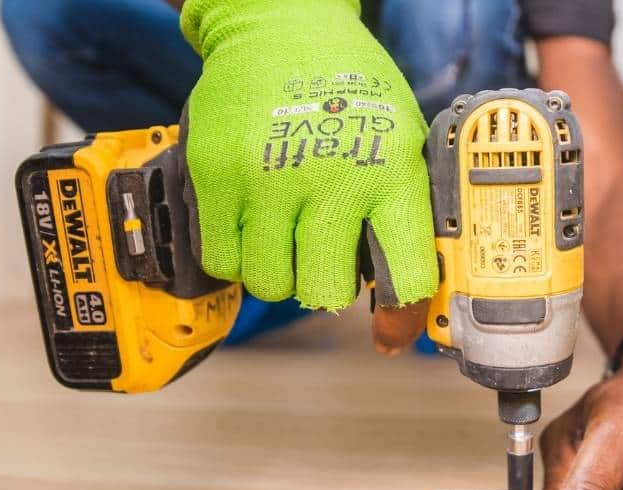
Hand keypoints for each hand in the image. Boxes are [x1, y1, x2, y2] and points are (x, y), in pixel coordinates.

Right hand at [179, 0, 437, 336]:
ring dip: (280, 272)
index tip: (393, 327)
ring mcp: (268, 178)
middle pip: (326, 294)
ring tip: (287, 234)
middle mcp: (332, 179)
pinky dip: (237, 255)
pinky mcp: (215, 174)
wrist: (282, 24)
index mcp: (392, 172)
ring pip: (271, 284)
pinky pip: (222, 260)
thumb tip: (405, 305)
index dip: (402, 314)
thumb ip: (404, 215)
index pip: (406, 276)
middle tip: (324, 258)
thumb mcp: (401, 142)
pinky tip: (252, 224)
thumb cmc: (351, 90)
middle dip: (327, 287)